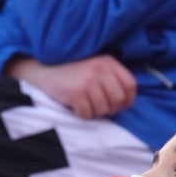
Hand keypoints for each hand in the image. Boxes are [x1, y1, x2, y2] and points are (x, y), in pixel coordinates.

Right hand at [5, 55, 136, 119]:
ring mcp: (88, 81)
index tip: (118, 104)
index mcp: (108, 62)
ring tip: (85, 104)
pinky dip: (82, 114)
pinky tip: (76, 106)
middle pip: (118, 101)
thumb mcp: (95, 66)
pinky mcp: (76, 93)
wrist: (44, 69)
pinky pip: (87, 114)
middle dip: (110, 109)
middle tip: (98, 106)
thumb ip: (112, 77)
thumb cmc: (72, 71)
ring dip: (94, 113)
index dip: (127, 100)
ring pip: (103, 110)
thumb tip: (126, 101)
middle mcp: (100, 70)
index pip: (131, 86)